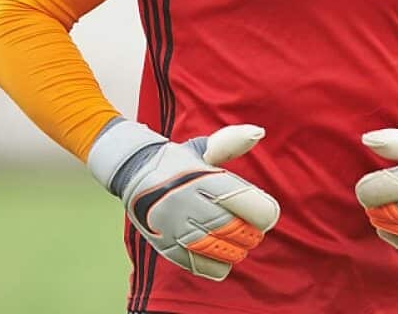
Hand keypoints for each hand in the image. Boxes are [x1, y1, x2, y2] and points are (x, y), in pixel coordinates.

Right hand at [88, 120, 280, 280]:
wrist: (133, 172)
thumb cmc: (178, 162)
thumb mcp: (202, 148)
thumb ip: (231, 142)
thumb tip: (259, 132)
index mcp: (205, 179)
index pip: (248, 203)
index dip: (265, 213)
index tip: (264, 213)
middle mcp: (190, 202)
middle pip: (237, 229)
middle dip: (252, 234)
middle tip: (253, 231)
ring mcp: (176, 226)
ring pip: (220, 250)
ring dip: (237, 250)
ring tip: (238, 244)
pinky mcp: (166, 244)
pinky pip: (200, 265)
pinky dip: (218, 266)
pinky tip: (222, 258)